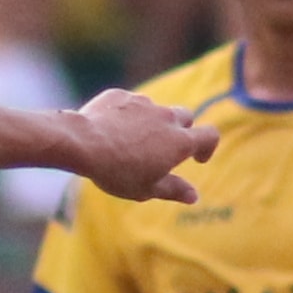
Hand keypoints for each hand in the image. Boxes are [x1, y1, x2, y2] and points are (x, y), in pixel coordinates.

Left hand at [60, 87, 215, 203]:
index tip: (197, 158)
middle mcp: (166, 116)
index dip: (208, 147)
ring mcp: (143, 103)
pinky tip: (109, 132)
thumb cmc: (116, 171)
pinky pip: (129, 104)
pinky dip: (126, 116)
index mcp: (180, 141)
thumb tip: (194, 196)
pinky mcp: (120, 95)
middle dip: (181, 130)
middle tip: (163, 150)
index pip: (210, 135)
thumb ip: (174, 190)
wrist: (82, 143)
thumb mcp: (147, 189)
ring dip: (150, 123)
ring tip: (129, 144)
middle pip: (185, 117)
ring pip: (155, 110)